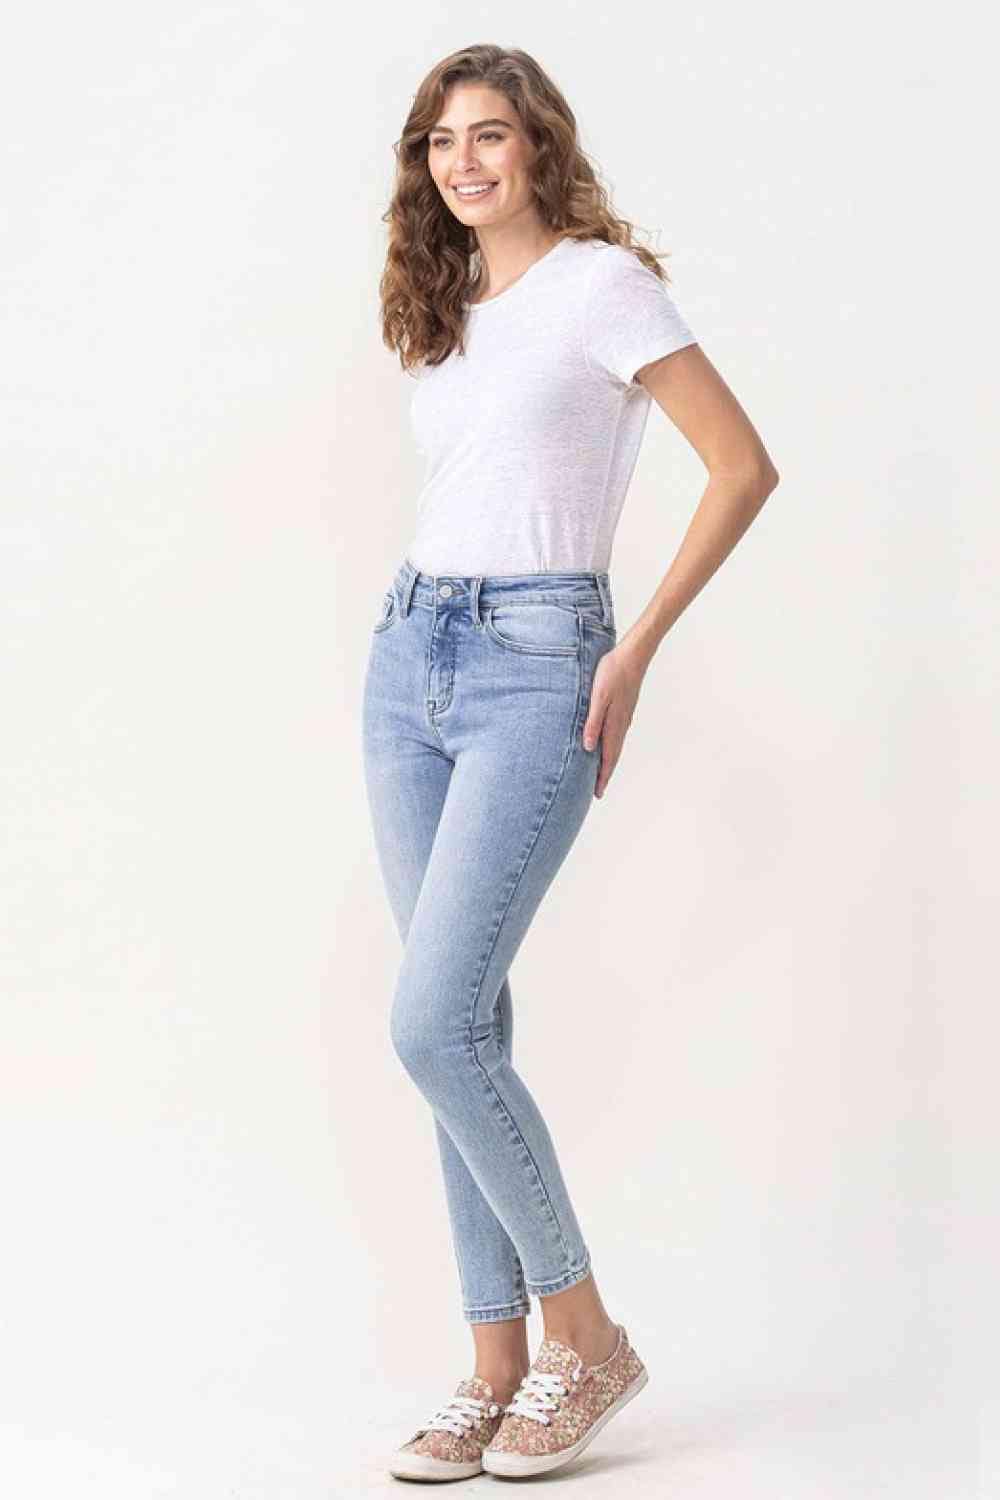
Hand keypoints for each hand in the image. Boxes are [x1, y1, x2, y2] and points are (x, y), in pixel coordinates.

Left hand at [581, 640, 646, 797]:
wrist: (633, 655)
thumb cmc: (612, 672)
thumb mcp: (598, 697)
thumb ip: (593, 722)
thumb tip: (589, 747)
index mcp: (614, 724)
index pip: (608, 758)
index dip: (602, 777)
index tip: (597, 794)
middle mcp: (621, 724)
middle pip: (613, 756)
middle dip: (605, 774)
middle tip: (598, 792)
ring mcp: (624, 717)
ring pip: (615, 746)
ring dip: (608, 762)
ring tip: (600, 774)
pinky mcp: (623, 709)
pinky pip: (616, 735)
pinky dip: (610, 747)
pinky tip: (605, 746)